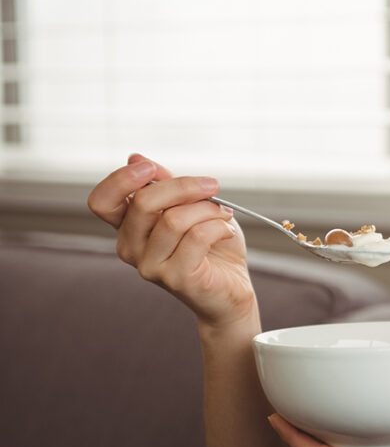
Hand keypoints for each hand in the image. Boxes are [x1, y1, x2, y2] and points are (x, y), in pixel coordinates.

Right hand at [87, 153, 253, 327]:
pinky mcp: (175, 278)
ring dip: (208, 209)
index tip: (151, 168)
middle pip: (143, 202)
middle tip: (212, 186)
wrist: (232, 288)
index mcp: (129, 227)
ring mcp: (150, 266)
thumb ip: (165, 186)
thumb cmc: (212, 246)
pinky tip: (227, 232)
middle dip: (184, 186)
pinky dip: (220, 227)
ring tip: (224, 215)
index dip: (120, 179)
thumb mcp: (190, 206)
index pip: (101, 201)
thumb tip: (135, 158)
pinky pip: (197, 236)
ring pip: (174, 219)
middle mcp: (131, 247)